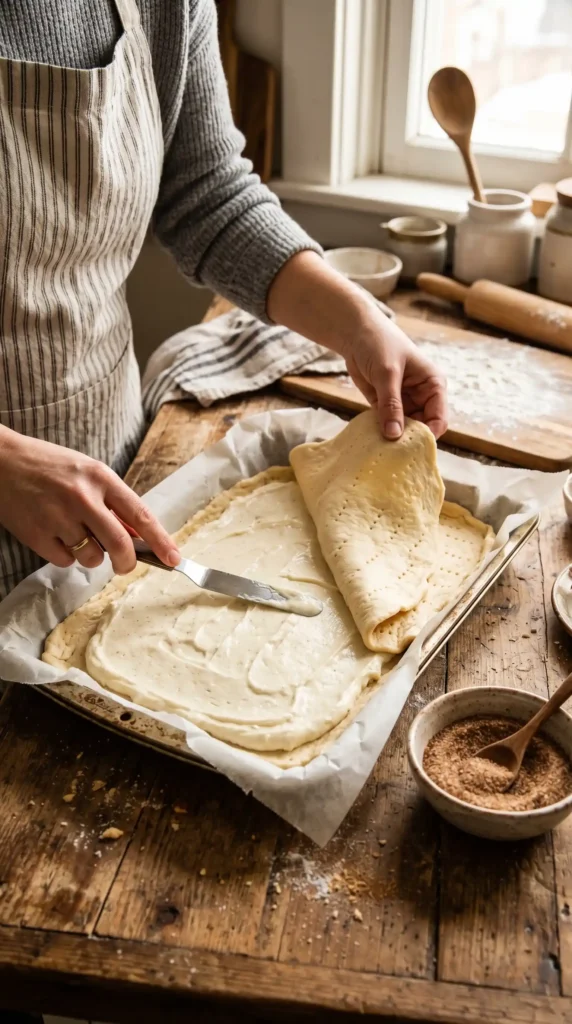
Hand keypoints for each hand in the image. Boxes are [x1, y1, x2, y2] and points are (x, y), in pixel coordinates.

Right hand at [0, 429, 179, 573]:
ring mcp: (58, 517)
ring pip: (92, 557)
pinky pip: (65, 561)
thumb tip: (138, 535)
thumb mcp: (86, 471)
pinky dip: (65, 555)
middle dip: (127, 562)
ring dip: (91, 554)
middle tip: (125, 565)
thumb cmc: (48, 465)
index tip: (174, 559)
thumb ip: (112, 501)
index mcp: (100, 477)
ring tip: (74, 531)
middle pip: (120, 544)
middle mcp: (82, 497)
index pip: (140, 514)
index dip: (161, 541)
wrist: (0, 461)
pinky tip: (54, 534)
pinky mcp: (36, 535)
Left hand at [344, 315, 447, 439]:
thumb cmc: (379, 344)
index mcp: (433, 385)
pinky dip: (381, 433)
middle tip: (392, 453)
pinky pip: (387, 425)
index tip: (410, 447)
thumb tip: (394, 436)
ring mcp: (404, 402)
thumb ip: (391, 405)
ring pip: (404, 430)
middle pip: (422, 428)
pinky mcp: (386, 406)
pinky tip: (372, 441)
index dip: (427, 435)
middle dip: (409, 440)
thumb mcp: (387, 374)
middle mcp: (422, 397)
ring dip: (394, 439)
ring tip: (381, 449)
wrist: (355, 333)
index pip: (439, 419)